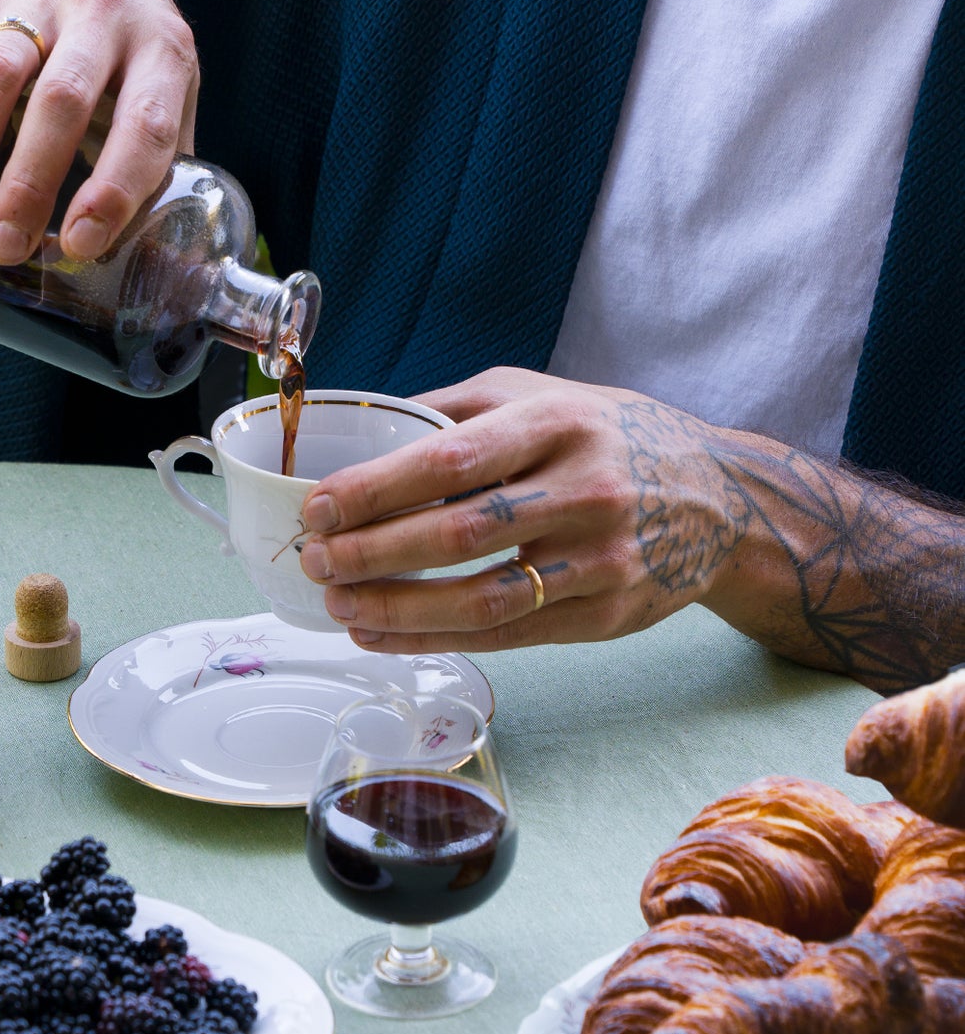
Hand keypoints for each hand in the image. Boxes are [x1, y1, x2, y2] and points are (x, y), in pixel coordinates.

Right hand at [0, 0, 198, 263]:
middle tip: (2, 246)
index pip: (146, 123)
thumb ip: (160, 173)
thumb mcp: (167, 105)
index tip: (80, 244)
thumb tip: (151, 268)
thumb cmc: (132, 69)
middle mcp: (104, 12)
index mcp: (164, 52)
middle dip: (29, 182)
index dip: (115, 187)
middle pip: (64, 99)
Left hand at [298, 368, 761, 653]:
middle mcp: (584, 490)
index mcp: (555, 424)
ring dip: (397, 610)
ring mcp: (601, 559)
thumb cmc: (603, 434)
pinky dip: (437, 640)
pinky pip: (508, 636)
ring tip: (338, 607)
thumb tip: (355, 432)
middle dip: (372, 554)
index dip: (374, 490)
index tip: (316, 508)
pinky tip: (385, 635)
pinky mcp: (607, 615)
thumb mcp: (533, 394)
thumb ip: (449, 411)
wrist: (718, 496)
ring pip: (482, 599)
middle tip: (315, 561)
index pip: (448, 461)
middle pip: (458, 534)